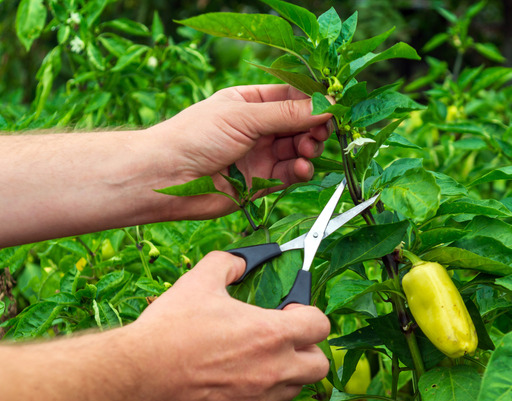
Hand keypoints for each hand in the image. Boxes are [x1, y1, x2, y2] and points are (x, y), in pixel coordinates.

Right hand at [129, 251, 330, 400]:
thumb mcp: (199, 281)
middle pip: (319, 365)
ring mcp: (257, 398)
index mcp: (271, 334)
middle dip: (308, 349)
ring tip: (258, 357)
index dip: (309, 315)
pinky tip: (233, 376)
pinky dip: (258, 391)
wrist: (136, 375)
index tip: (289, 312)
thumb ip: (228, 264)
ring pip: (294, 388)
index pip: (320, 326)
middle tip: (283, 338)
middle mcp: (272, 370)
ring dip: (286, 372)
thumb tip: (242, 261)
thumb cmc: (169, 328)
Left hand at [146, 84, 332, 220]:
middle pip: (300, 124)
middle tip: (322, 132)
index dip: (313, 101)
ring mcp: (260, 155)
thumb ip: (288, 114)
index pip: (291, 96)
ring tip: (306, 150)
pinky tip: (301, 168)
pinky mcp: (261, 182)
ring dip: (309, 149)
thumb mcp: (244, 116)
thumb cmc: (195, 137)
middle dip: (314, 127)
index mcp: (249, 102)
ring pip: (298, 149)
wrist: (166, 179)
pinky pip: (290, 174)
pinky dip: (300, 171)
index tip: (333, 106)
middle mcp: (257, 127)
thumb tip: (327, 104)